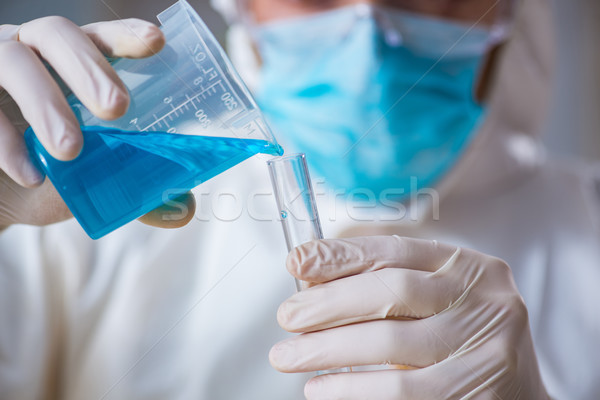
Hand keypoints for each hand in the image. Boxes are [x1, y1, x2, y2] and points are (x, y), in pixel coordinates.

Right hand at [0, 17, 194, 230]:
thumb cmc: (53, 174)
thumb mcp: (94, 181)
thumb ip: (137, 192)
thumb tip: (183, 211)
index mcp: (73, 66)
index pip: (100, 36)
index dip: (125, 34)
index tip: (156, 43)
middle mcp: (32, 55)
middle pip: (57, 34)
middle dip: (88, 67)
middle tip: (116, 107)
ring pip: (13, 61)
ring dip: (45, 104)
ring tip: (70, 150)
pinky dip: (5, 142)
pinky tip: (31, 176)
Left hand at [270, 236, 549, 398]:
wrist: (516, 395)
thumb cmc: (460, 340)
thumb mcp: (431, 302)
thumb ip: (382, 285)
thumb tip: (311, 281)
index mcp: (468, 267)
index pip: (396, 250)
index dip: (341, 255)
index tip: (297, 262)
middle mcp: (484, 300)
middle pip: (392, 291)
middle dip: (328, 304)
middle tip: (287, 316)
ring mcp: (486, 347)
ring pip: (390, 343)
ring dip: (328, 349)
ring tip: (288, 354)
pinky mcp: (477, 393)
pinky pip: (400, 391)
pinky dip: (352, 389)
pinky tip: (321, 388)